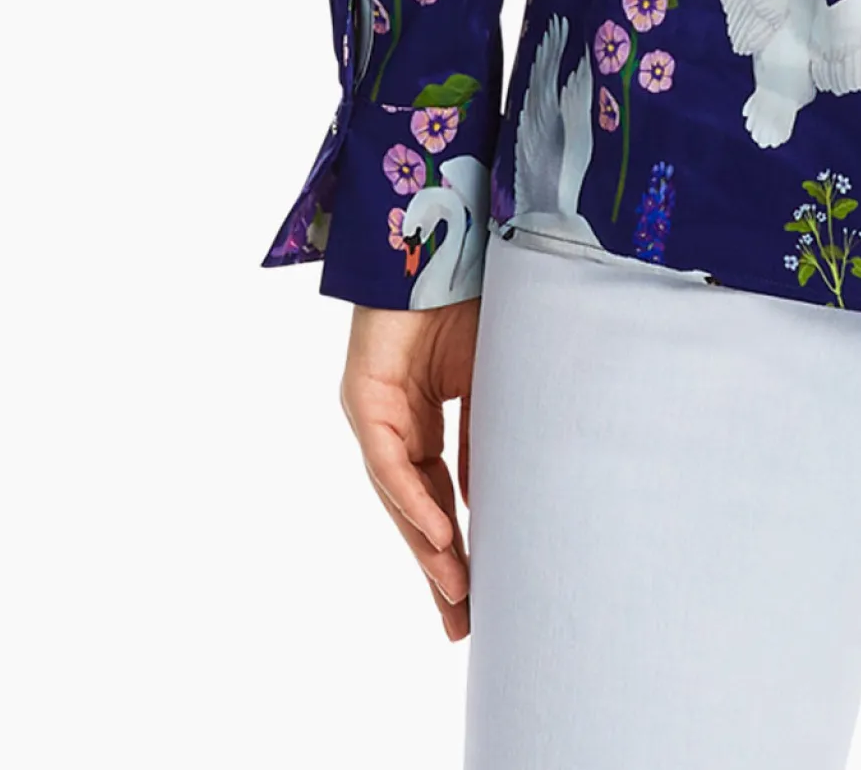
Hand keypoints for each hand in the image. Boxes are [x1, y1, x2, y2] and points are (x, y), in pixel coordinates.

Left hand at [340, 298, 481, 641]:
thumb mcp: (493, 377)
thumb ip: (492, 431)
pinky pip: (389, 464)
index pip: (440, 497)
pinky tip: (439, 535)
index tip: (480, 595)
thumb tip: (496, 497)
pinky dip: (413, 502)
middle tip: (462, 623)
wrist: (444, 237)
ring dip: (428, 548)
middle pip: (416, 510)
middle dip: (440, 568)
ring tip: (456, 593)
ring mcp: (376, 413)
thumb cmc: (472, 296)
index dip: (459, 546)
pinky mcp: (363, 398)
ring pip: (400, 497)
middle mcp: (394, 422)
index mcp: (423, 418)